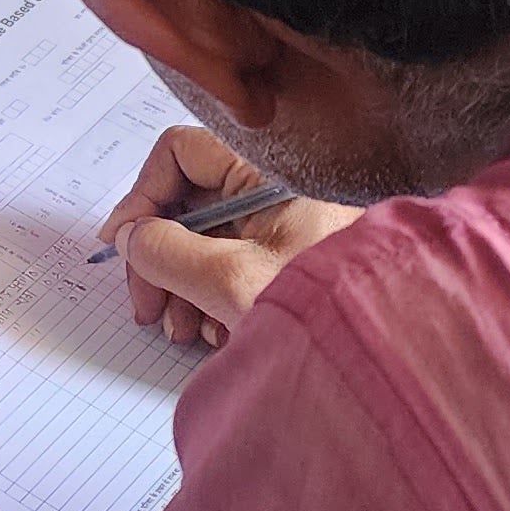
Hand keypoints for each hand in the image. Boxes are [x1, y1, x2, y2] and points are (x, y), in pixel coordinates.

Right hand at [98, 125, 362, 350]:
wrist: (389, 357)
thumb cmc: (318, 308)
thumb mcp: (227, 278)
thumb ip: (164, 251)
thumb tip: (130, 237)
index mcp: (265, 171)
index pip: (179, 153)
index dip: (142, 196)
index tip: (120, 245)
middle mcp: (274, 188)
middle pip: (188, 201)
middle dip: (159, 256)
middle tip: (147, 308)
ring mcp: (286, 223)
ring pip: (207, 238)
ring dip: (181, 285)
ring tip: (185, 332)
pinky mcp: (293, 257)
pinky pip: (235, 262)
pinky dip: (213, 295)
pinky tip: (217, 332)